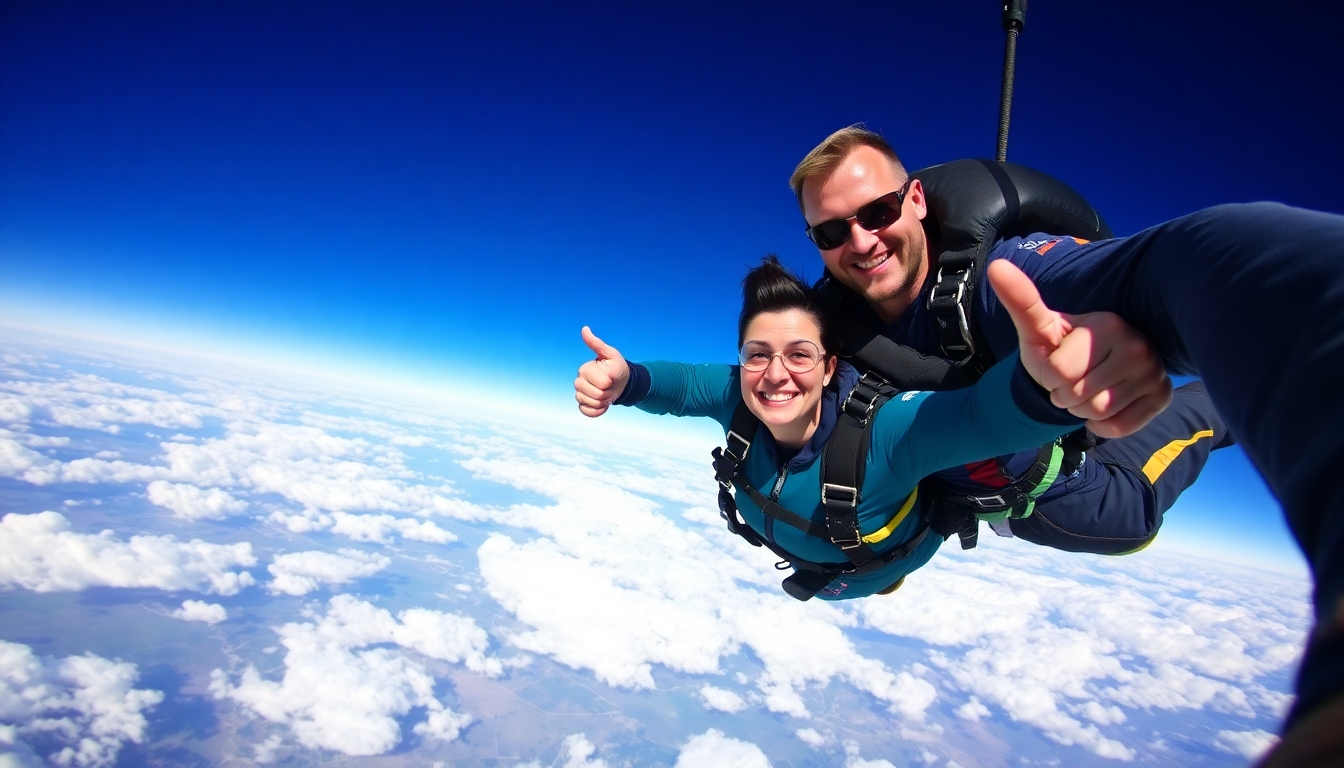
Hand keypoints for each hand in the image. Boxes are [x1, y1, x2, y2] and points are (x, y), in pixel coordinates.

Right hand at [574, 326, 629, 417]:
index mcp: (584, 370)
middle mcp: (579, 382)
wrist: (621, 382)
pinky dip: (598, 411)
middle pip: (595, 395)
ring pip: (591, 404)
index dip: (610, 382)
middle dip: (607, 393)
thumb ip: (597, 344)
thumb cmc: (616, 366)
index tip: (611, 377)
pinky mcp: (583, 405)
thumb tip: (585, 329)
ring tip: (606, 394)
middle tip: (609, 386)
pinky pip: (588, 412)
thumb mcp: (610, 354)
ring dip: (603, 402)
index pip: (601, 383)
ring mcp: (580, 394)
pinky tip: (603, 405)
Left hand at [987, 260, 1172, 437]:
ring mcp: (1154, 372)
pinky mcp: (1162, 398)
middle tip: (1076, 378)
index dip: (1050, 376)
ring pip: (1097, 411)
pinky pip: (1117, 426)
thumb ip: (1020, 299)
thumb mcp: (1038, 327)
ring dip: (1082, 410)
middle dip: (1065, 394)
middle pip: (1077, 394)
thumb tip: (997, 265)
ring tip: (1090, 389)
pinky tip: (1107, 404)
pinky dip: (1102, 424)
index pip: (1059, 372)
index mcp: (1108, 324)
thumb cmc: (1059, 348)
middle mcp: (1138, 346)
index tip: (1062, 362)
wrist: (1087, 371)